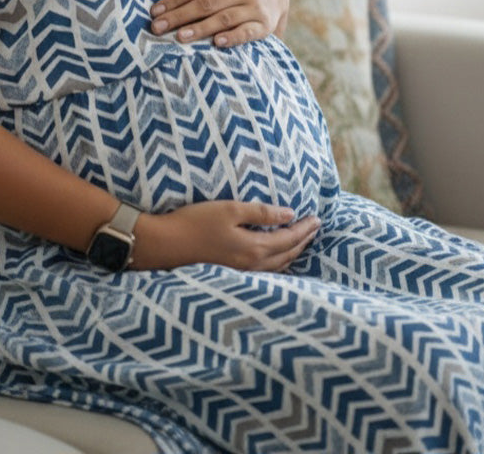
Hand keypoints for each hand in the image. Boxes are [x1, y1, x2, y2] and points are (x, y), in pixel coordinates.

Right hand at [132, 201, 319, 271]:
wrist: (165, 245)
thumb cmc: (195, 222)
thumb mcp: (230, 209)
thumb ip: (261, 212)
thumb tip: (289, 213)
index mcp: (254, 248)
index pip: (289, 238)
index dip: (305, 229)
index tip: (317, 219)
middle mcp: (252, 265)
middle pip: (287, 255)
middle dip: (303, 241)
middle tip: (315, 229)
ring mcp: (241, 274)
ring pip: (277, 266)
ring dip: (293, 254)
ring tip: (302, 243)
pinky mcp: (231, 275)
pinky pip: (265, 272)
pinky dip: (278, 264)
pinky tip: (277, 260)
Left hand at [150, 0, 288, 46]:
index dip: (174, 0)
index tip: (155, 12)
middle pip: (205, 4)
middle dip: (179, 17)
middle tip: (157, 28)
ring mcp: (254, 6)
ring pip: (223, 18)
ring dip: (200, 28)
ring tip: (179, 37)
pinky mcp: (264, 24)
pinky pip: (246, 32)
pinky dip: (232, 37)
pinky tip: (216, 43)